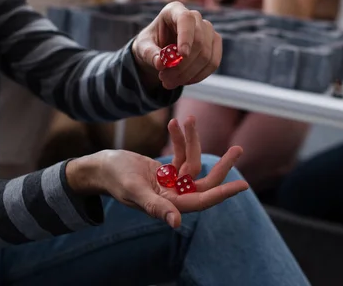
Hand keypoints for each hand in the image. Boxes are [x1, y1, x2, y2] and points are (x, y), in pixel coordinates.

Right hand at [67, 116, 248, 228]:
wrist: (99, 168)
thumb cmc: (114, 179)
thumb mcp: (134, 190)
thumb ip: (156, 206)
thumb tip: (177, 224)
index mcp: (168, 205)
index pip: (202, 201)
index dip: (222, 193)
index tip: (243, 185)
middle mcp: (173, 196)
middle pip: (205, 182)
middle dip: (221, 165)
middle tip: (238, 149)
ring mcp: (170, 183)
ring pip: (192, 163)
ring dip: (193, 141)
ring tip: (190, 120)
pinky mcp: (166, 171)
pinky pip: (180, 155)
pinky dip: (180, 140)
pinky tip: (175, 124)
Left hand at [131, 1, 221, 89]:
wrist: (159, 52)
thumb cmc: (150, 44)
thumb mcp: (142, 48)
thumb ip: (150, 54)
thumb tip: (160, 63)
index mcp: (174, 10)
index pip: (186, 19)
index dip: (186, 36)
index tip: (182, 55)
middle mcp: (194, 17)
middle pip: (198, 40)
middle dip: (183, 65)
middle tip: (165, 79)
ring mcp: (208, 30)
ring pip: (206, 55)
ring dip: (188, 74)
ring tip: (169, 82)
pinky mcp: (214, 44)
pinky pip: (213, 63)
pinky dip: (198, 76)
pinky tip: (184, 80)